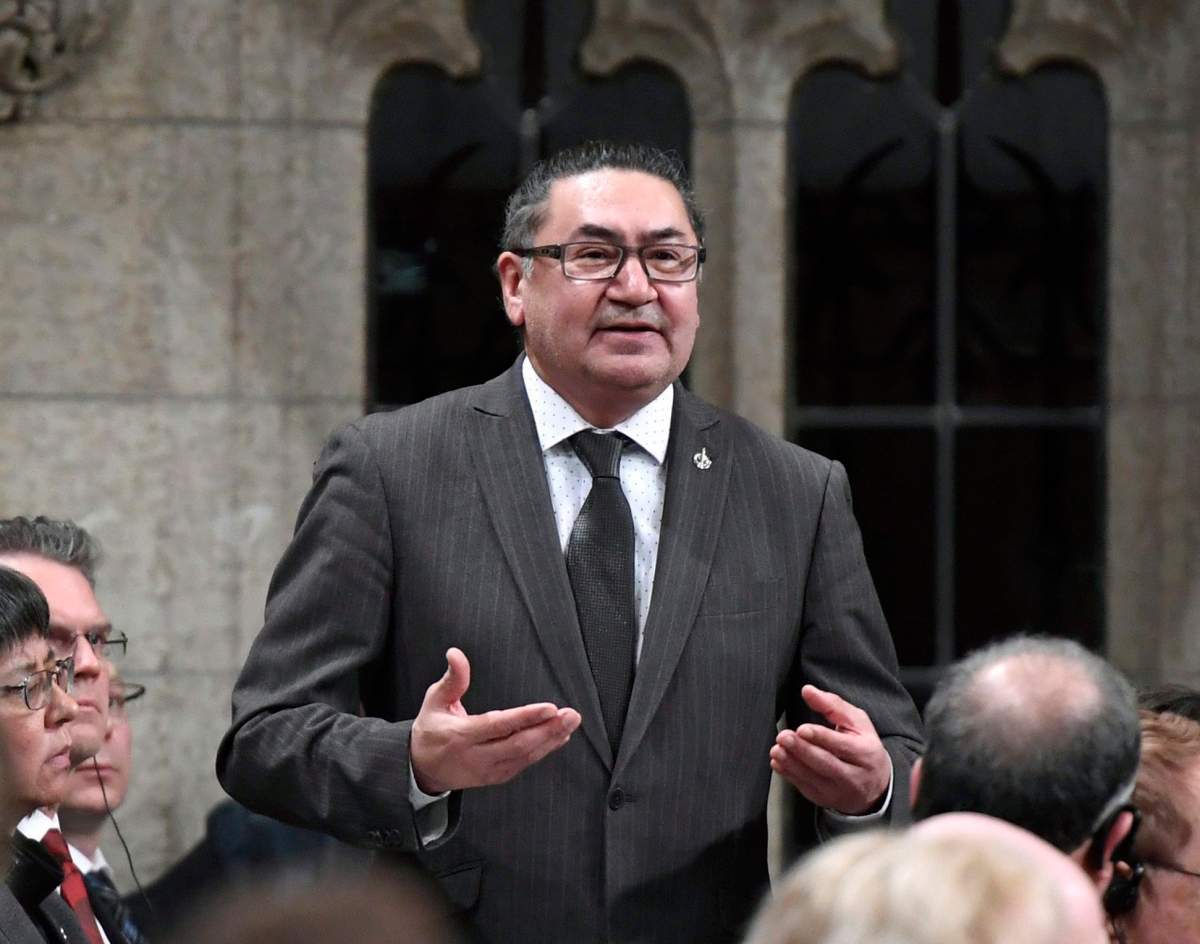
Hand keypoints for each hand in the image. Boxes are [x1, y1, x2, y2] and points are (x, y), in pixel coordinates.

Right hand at [410, 648, 580, 793]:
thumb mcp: (434, 701)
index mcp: (460, 736)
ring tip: (570, 723)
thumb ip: (452, 678)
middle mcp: (476, 757)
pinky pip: (523, 764)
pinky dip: (543, 750)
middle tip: (571, 715)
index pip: (497, 726)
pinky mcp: (496, 777)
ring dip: (551, 740)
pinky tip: (558, 737)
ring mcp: (487, 770)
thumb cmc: (431, 730)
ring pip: (524, 757)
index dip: (525, 718)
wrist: (422, 769)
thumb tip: (456, 653)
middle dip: (548, 730)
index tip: (549, 708)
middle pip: (517, 745)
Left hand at [770, 684, 890, 814]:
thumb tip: (807, 690)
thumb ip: (832, 705)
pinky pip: (805, 787)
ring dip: (792, 763)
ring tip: (777, 749)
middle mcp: (855, 776)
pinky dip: (790, 775)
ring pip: (813, 778)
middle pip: (826, 763)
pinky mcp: (825, 799)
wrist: (875, 786)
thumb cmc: (863, 746)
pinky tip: (779, 762)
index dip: (821, 737)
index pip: (843, 746)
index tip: (802, 729)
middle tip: (784, 737)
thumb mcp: (857, 722)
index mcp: (866, 753)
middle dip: (803, 750)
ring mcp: (839, 791)